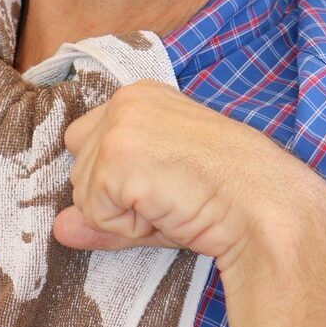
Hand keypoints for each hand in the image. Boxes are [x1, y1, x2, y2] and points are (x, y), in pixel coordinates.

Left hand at [54, 81, 325, 273]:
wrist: (265, 207)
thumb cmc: (225, 197)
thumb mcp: (157, 192)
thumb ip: (104, 205)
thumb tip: (60, 229)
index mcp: (139, 97)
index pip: (89, 144)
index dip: (120, 180)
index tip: (168, 183)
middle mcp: (124, 102)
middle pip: (78, 168)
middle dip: (113, 198)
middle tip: (168, 198)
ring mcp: (118, 127)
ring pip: (83, 194)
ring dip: (121, 216)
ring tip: (171, 203)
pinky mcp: (117, 157)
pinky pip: (95, 214)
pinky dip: (128, 228)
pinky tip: (167, 212)